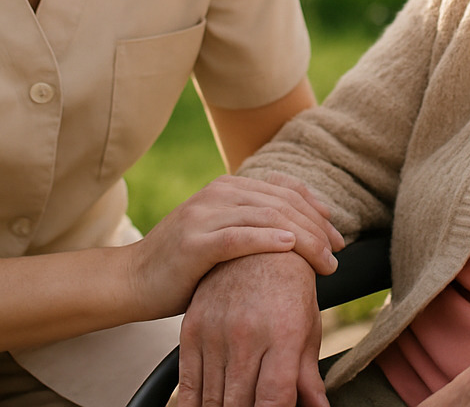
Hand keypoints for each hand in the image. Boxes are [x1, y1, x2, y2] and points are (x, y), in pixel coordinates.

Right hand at [123, 175, 341, 318]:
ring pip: (268, 218)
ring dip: (304, 239)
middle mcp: (218, 194)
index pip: (284, 189)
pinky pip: (240, 236)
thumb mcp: (221, 238)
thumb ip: (251, 228)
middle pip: (282, 202)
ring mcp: (204, 215)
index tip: (336, 233)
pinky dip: (269, 240)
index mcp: (227, 188)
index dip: (315, 208)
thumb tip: (297, 238)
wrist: (131, 281)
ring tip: (325, 260)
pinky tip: (292, 248)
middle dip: (316, 227)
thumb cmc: (182, 268)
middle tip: (338, 252)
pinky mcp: (194, 242)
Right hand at [178, 252, 324, 406]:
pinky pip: (187, 382)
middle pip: (240, 403)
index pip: (274, 399)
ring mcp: (216, 332)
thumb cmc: (290, 288)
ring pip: (213, 398)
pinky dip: (192, 405)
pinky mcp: (192, 329)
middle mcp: (247, 334)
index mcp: (284, 334)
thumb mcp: (308, 326)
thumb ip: (309, 376)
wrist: (255, 245)